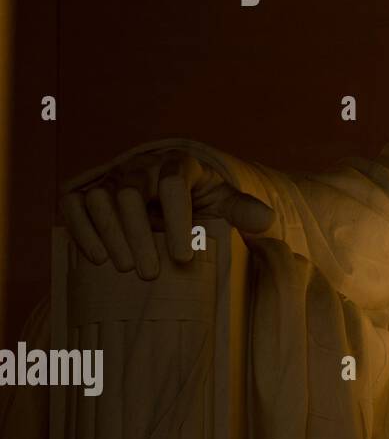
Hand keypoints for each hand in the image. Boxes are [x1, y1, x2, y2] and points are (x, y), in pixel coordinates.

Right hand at [60, 150, 273, 278]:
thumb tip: (266, 220)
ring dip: (109, 235)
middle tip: (150, 274)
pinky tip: (96, 258)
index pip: (173, 183)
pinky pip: (72, 203)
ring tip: (126, 268)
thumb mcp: (224, 202)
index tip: (184, 257)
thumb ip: (242, 209)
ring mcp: (111, 178)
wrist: (169, 191)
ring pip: (99, 198)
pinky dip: (79, 228)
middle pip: (130, 193)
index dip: (177, 219)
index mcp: (178, 164)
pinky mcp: (86, 190)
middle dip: (139, 235)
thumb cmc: (200, 200)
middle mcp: (140, 167)